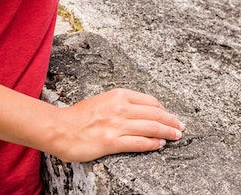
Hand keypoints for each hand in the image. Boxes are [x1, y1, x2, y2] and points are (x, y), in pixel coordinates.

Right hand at [46, 88, 184, 161]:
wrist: (59, 128)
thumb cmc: (79, 116)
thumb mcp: (103, 100)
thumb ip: (121, 104)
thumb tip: (141, 111)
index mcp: (118, 95)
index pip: (150, 101)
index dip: (164, 109)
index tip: (170, 115)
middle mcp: (120, 108)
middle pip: (155, 114)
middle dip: (172, 121)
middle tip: (181, 126)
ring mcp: (117, 125)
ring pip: (151, 128)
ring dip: (167, 132)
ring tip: (176, 136)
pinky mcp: (112, 142)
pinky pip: (139, 143)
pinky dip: (153, 144)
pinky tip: (159, 145)